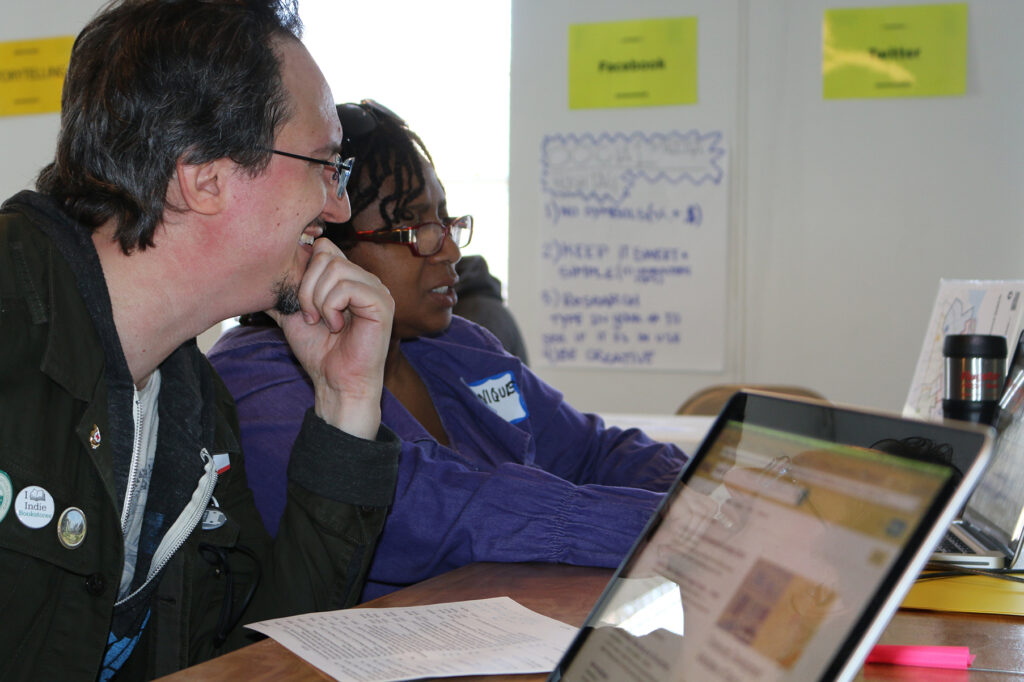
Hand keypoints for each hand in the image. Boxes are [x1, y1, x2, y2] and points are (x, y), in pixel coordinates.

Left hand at [268, 238, 393, 439]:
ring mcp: (377, 288)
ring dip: (318, 300)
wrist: (336, 382)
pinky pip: (346, 288)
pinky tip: (337, 327)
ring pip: (335, 269)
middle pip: (325, 254)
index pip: (323, 247)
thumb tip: (256, 272)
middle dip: (307, 288)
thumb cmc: (319, 351)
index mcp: (349, 277)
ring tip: (324, 322)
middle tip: (311, 316)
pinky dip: (332, 308)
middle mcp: (366, 278)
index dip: (304, 270)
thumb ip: (281, 291)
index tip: (301, 302)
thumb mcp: (293, 314)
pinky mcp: (382, 302)